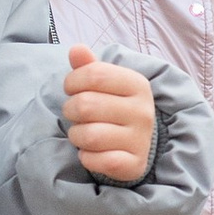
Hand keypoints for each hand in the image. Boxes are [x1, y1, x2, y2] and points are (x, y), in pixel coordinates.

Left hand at [63, 45, 157, 182]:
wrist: (137, 145)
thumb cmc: (114, 108)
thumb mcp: (104, 84)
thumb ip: (89, 66)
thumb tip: (76, 49)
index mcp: (138, 84)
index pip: (94, 74)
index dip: (72, 81)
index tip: (72, 89)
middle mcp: (143, 111)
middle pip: (86, 105)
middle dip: (70, 110)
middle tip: (75, 114)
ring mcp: (141, 139)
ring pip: (88, 136)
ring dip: (75, 135)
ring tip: (82, 133)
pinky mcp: (134, 165)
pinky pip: (95, 160)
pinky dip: (86, 157)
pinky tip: (91, 153)